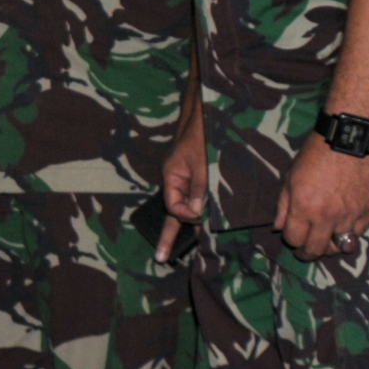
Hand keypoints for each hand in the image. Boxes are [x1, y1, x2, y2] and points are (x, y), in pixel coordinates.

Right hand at [156, 115, 207, 261]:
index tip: (201, 218)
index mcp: (171, 176)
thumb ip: (200, 189)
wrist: (206, 110)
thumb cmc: (202, 133)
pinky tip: (205, 219)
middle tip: (162, 258)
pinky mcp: (197, 175)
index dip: (187, 216)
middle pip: (173, 212)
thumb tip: (196, 214)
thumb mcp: (203, 163)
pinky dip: (200, 207)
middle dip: (171, 234)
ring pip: (186, 205)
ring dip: (190, 221)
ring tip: (177, 245)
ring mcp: (185, 178)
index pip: (174, 207)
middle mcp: (176, 180)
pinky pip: (195, 196)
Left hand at [275, 134, 368, 258]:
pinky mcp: (367, 211)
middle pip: (317, 250)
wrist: (347, 140)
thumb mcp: (290, 178)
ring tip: (327, 240)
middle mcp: (326, 216)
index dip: (292, 242)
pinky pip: (358, 234)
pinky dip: (350, 235)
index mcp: (303, 208)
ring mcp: (349, 215)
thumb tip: (278, 228)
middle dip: (308, 253)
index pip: (295, 240)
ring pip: (340, 246)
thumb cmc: (314, 156)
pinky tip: (344, 228)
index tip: (293, 238)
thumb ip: (283, 206)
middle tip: (307, 251)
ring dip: (331, 246)